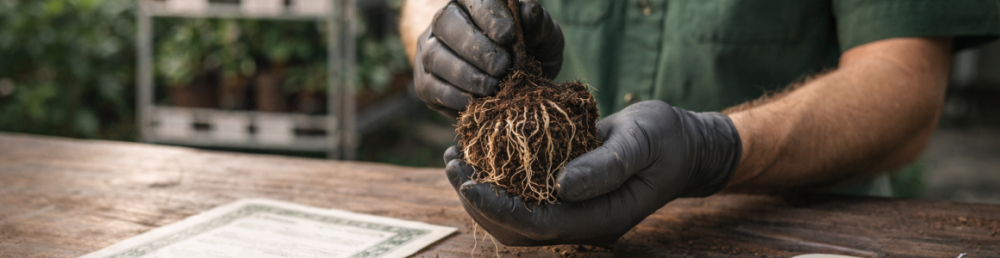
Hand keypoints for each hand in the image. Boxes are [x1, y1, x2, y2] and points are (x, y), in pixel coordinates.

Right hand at [414, 0, 563, 117]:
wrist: (521, 88)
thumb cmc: (532, 54)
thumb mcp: (545, 39)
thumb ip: (538, 25)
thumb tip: (527, 11)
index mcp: (473, 2)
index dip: (487, 15)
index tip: (508, 35)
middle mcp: (446, 21)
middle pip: (446, 23)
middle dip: (475, 47)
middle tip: (502, 66)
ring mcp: (430, 50)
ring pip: (435, 56)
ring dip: (465, 74)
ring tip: (493, 87)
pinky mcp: (426, 82)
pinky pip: (430, 87)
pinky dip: (454, 96)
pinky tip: (476, 101)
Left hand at [445, 100, 741, 244]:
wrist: (683, 146)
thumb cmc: (667, 139)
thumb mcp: (642, 143)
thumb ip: (606, 166)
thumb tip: (561, 185)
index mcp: (601, 219)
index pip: (537, 225)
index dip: (498, 207)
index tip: (468, 182)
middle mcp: (581, 223)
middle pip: (515, 229)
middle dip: (477, 200)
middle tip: (451, 163)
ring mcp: (572, 212)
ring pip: (513, 217)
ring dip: (480, 191)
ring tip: (454, 157)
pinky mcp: (565, 195)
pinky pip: (522, 197)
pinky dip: (495, 179)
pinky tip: (478, 153)